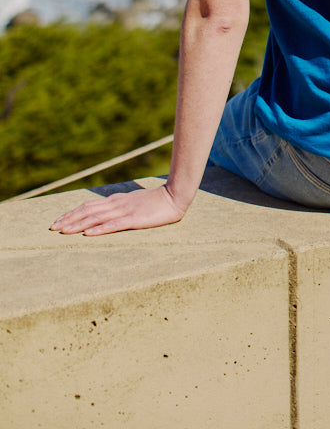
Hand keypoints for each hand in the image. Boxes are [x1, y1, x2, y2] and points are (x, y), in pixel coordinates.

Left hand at [49, 183, 188, 236]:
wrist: (174, 196)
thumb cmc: (155, 201)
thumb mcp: (133, 202)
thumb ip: (120, 206)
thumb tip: (105, 214)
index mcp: (115, 201)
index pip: (88, 206)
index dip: (72, 213)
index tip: (58, 221)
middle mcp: (116, 204)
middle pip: (87, 211)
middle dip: (69, 219)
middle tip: (53, 227)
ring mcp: (124, 211)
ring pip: (96, 218)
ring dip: (79, 225)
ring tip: (64, 231)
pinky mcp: (134, 219)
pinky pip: (114, 225)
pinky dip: (100, 229)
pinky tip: (89, 234)